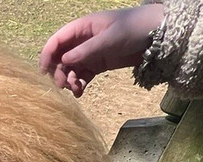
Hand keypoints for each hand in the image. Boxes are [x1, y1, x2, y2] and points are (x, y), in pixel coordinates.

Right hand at [40, 4, 165, 96]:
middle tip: (64, 85)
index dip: (47, 54)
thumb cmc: (134, 28)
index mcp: (83, 27)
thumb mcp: (109, 39)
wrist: (158, 35)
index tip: (44, 71)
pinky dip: (79, 85)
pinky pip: (82, 76)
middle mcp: (82, 40)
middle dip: (59, 72)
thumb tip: (64, 61)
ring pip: (70, 69)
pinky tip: (80, 93)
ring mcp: (90, 53)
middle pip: (60, 57)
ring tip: (76, 90)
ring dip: (69, 81)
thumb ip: (86, 51)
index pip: (57, 40)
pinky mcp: (98, 64)